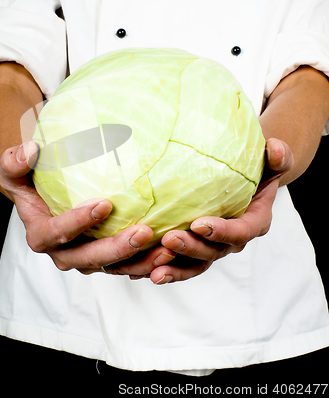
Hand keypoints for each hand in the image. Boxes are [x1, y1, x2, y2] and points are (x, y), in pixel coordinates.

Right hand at [0, 141, 174, 273]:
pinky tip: (171, 251)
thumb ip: (15, 161)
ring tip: (167, 250)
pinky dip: (148, 262)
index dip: (78, 223)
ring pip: (114, 268)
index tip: (104, 204)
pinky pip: (128, 266)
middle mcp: (64, 254)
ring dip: (140, 262)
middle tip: (144, 232)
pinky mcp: (108, 259)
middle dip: (117, 249)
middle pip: (90, 258)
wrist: (45, 197)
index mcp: (41, 235)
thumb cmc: (32, 180)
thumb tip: (30, 150)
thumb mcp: (15, 168)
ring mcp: (87, 259)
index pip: (56, 234)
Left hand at [145, 138, 293, 284]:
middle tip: (169, 239)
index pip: (241, 231)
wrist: (247, 182)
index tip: (199, 223)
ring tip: (155, 271)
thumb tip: (277, 149)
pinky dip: (167, 269)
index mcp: (255, 221)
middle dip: (191, 248)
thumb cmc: (258, 169)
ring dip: (176, 268)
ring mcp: (215, 247)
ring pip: (196, 264)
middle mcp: (234, 240)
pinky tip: (144, 274)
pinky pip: (183, 264)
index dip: (222, 231)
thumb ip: (278, 156)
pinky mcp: (198, 249)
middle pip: (214, 251)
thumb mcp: (271, 161)